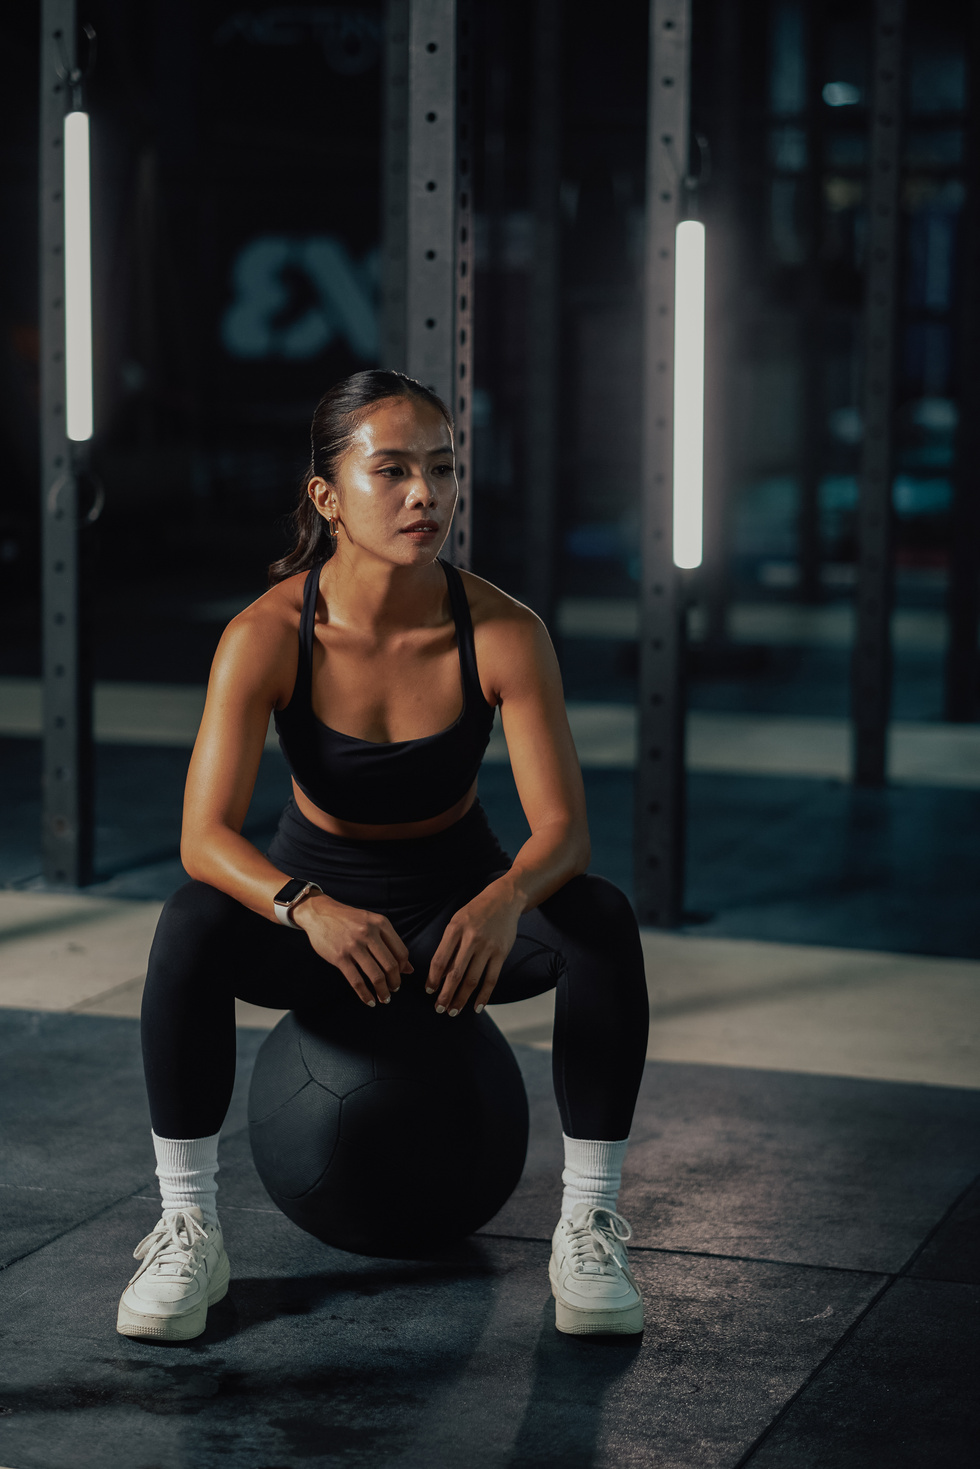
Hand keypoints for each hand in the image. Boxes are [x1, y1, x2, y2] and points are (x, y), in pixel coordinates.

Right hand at [293, 894, 412, 1006]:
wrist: (319, 913)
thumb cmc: (349, 920)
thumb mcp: (372, 923)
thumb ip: (390, 943)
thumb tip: (409, 969)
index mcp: (380, 923)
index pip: (401, 952)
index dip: (403, 968)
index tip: (400, 975)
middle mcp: (368, 933)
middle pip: (391, 966)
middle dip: (395, 982)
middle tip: (394, 990)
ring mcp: (354, 946)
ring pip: (376, 976)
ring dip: (383, 992)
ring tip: (384, 998)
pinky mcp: (340, 957)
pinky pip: (357, 981)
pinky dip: (365, 995)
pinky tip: (369, 1001)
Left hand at [427, 883, 522, 1016]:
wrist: (504, 900)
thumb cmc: (475, 912)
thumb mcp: (457, 921)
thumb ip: (448, 945)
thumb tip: (438, 974)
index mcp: (455, 929)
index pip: (440, 960)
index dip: (433, 979)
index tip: (429, 991)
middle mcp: (471, 938)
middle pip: (455, 973)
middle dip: (445, 995)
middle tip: (439, 1009)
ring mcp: (488, 947)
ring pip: (472, 979)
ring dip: (462, 998)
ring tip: (454, 1011)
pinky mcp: (501, 953)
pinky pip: (491, 979)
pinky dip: (483, 995)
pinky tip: (476, 1007)